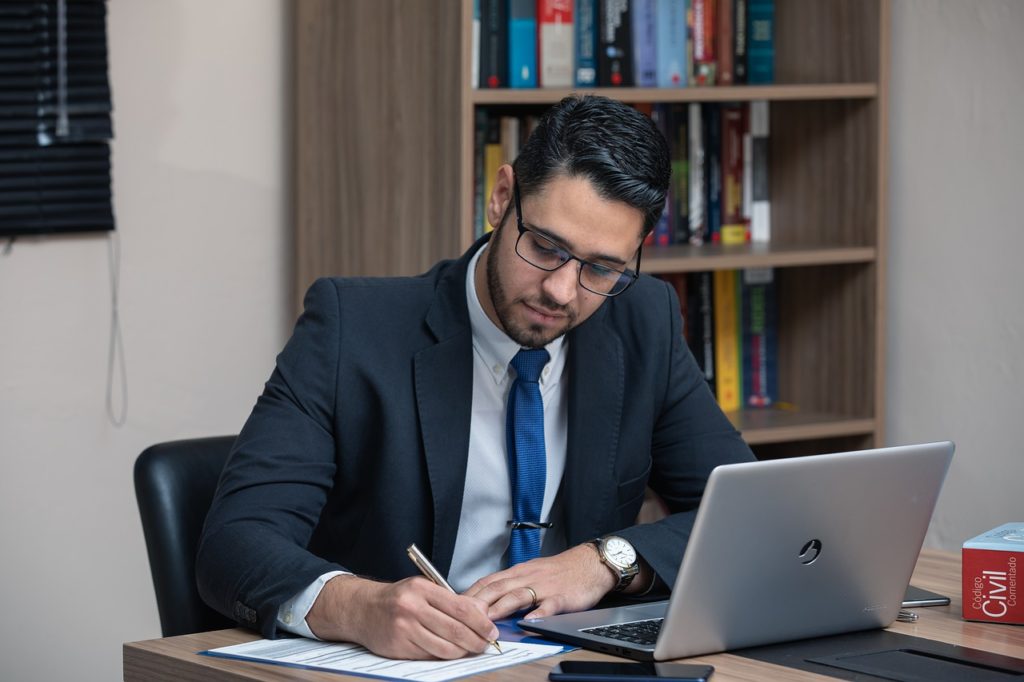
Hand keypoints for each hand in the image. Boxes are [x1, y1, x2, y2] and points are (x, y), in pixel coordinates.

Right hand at [305, 574, 498, 659]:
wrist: (362, 609)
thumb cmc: (398, 598)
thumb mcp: (423, 589)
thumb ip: (449, 601)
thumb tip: (481, 614)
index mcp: (422, 589)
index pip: (460, 608)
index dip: (480, 622)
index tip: (491, 630)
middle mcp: (412, 607)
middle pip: (455, 630)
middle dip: (476, 640)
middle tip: (486, 644)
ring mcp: (404, 628)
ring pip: (444, 647)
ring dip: (462, 651)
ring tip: (469, 649)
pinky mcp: (398, 647)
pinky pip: (429, 655)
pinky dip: (443, 656)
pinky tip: (449, 651)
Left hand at [463, 544, 616, 619]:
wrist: (589, 563)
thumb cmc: (559, 571)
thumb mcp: (530, 573)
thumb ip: (510, 586)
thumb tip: (488, 600)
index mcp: (518, 572)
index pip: (488, 581)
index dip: (471, 593)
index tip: (455, 605)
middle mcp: (527, 577)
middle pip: (498, 588)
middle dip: (479, 602)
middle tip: (463, 615)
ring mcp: (544, 587)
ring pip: (518, 595)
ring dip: (501, 608)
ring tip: (488, 620)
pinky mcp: (561, 597)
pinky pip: (548, 606)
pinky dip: (538, 614)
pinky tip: (530, 622)